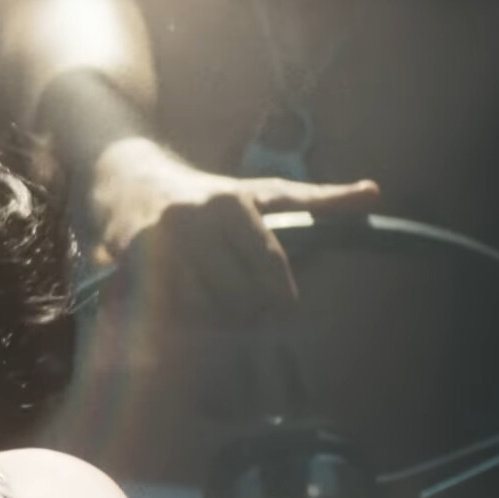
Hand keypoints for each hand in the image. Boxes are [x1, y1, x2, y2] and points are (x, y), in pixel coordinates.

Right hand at [92, 138, 379, 321]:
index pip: (267, 263)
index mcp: (231, 203)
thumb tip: (374, 192)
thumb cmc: (205, 193)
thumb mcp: (261, 192)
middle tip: (247, 318)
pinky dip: (171, 316)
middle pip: (233, 293)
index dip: (280, 295)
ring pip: (195, 306)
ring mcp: (155, 241)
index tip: (285, 312)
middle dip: (244, 313)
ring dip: (207, 319)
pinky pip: (158, 308)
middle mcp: (192, 219)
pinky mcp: (124, 260)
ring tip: (212, 313)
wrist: (128, 178)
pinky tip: (178, 309)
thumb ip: (317, 200)